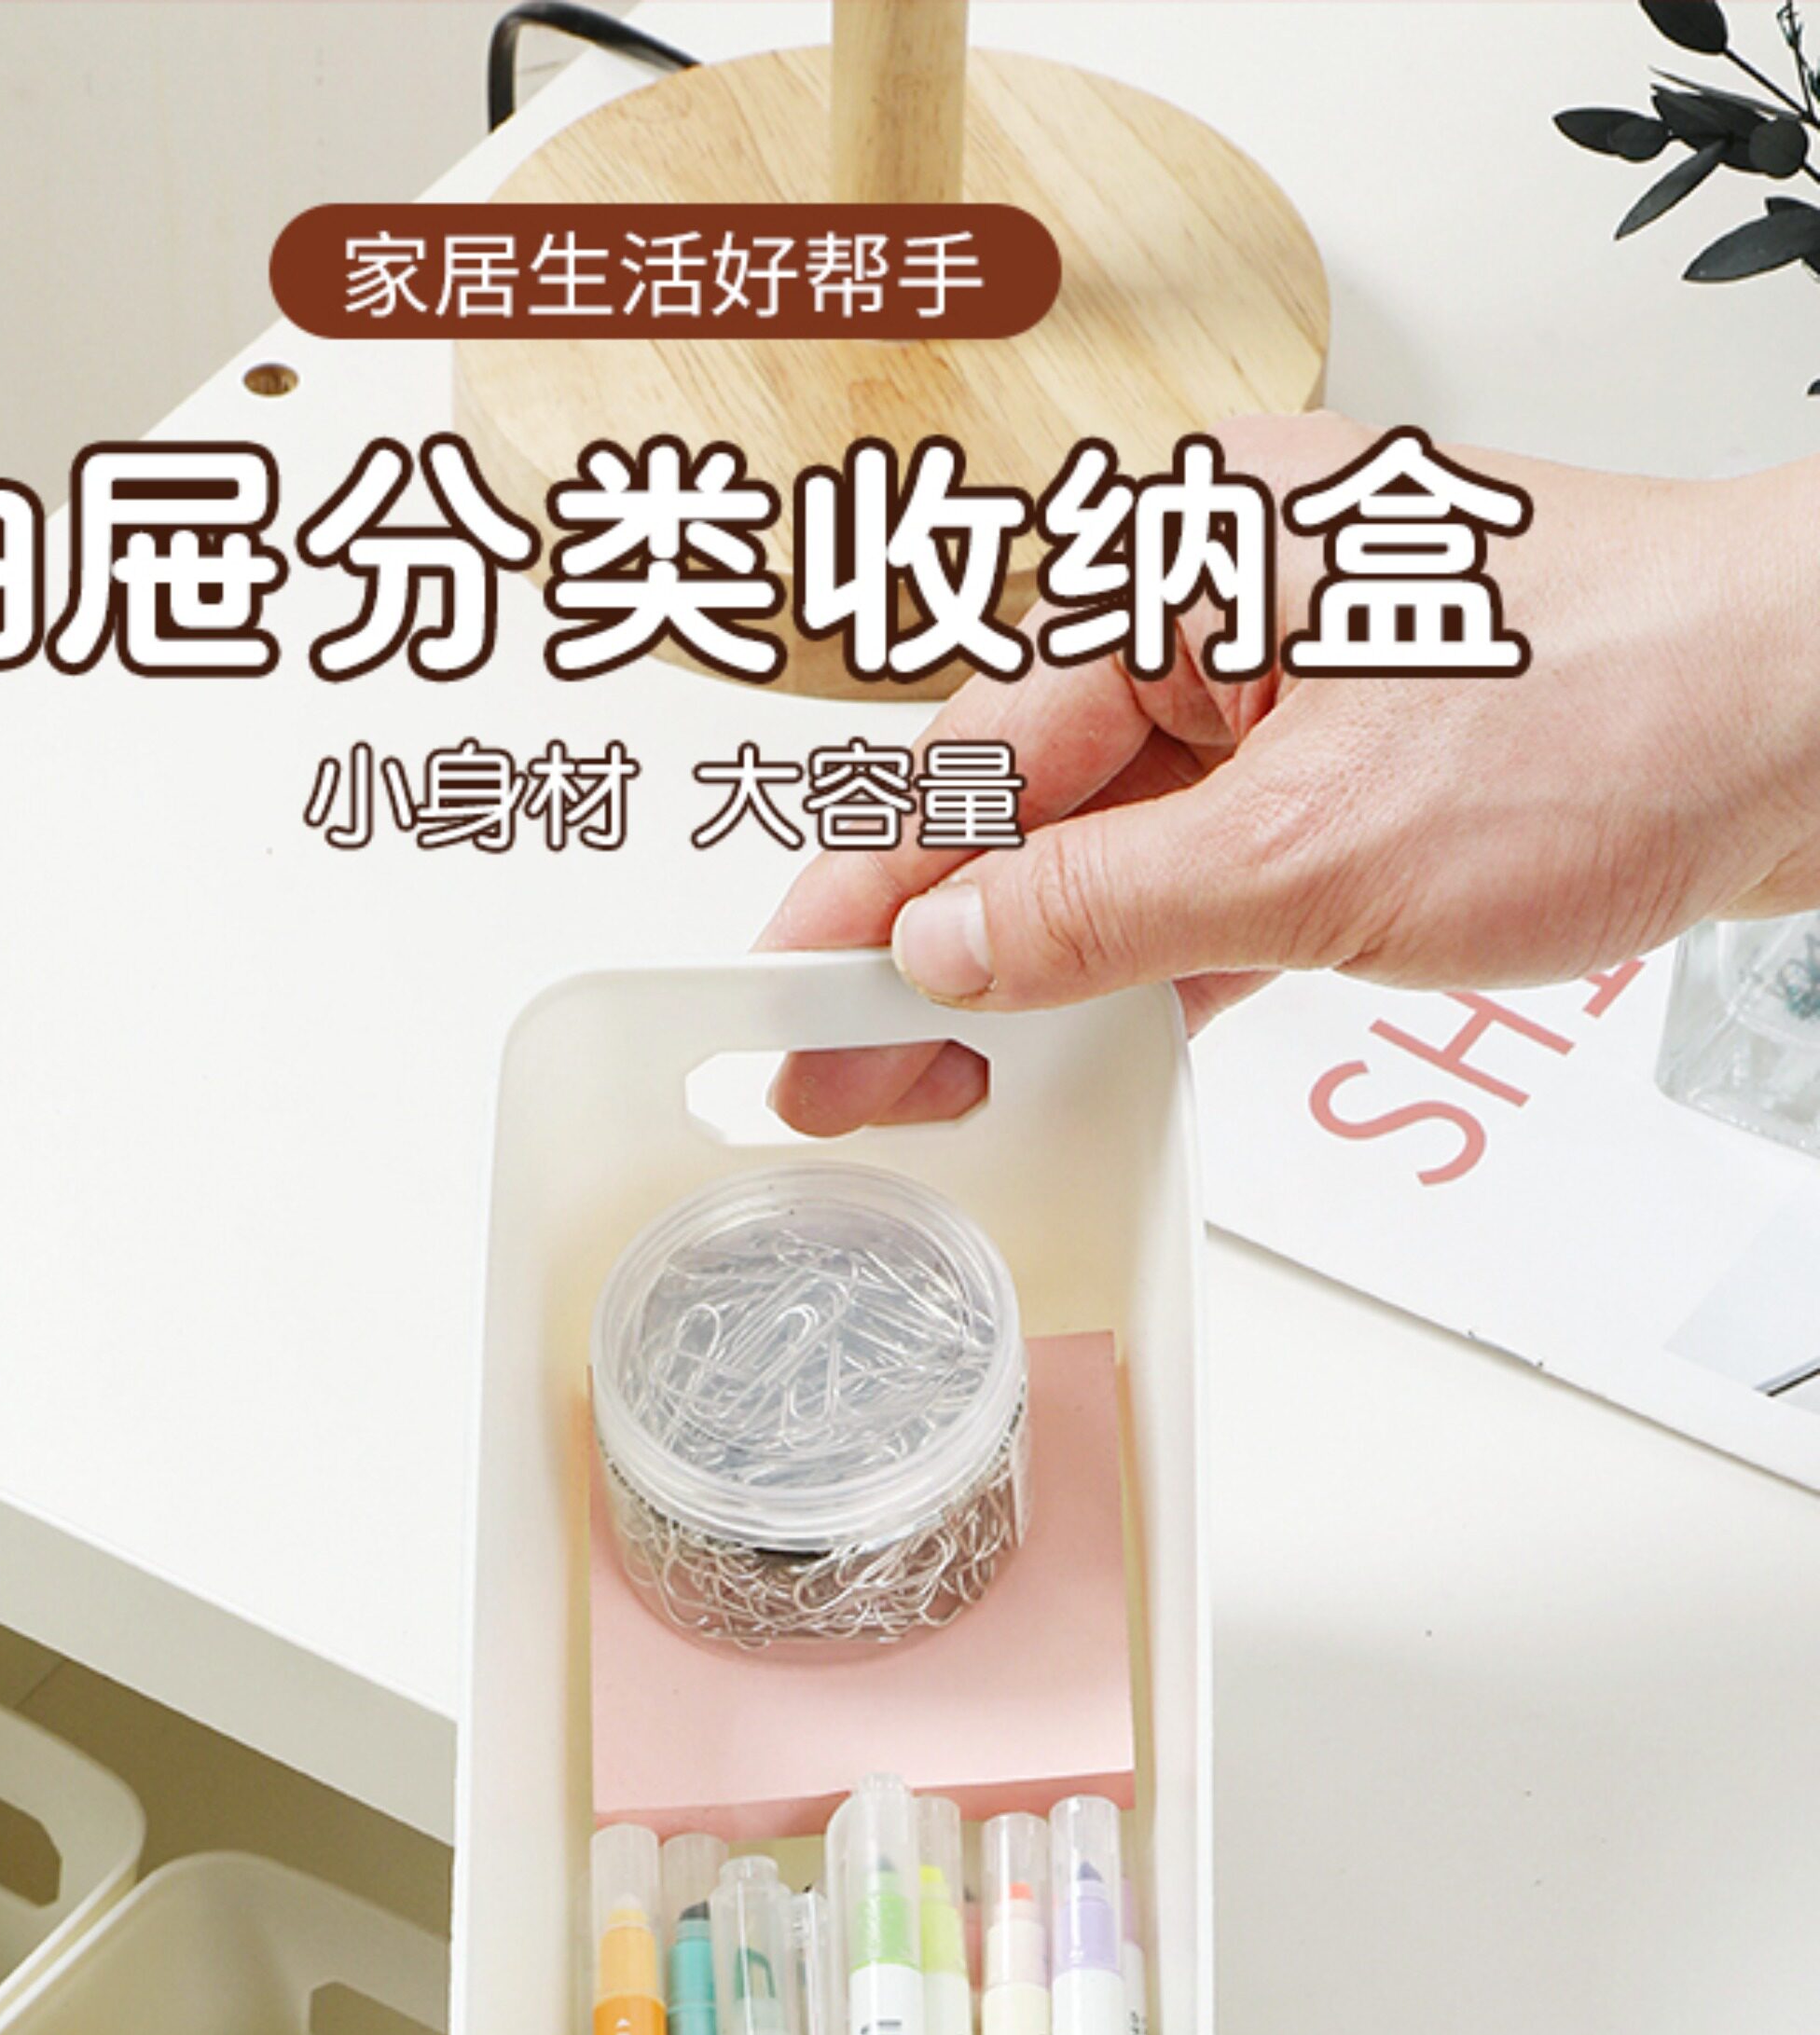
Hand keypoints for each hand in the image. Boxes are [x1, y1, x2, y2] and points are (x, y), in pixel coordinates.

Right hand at [762, 418, 1819, 1138]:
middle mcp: (1233, 610)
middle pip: (1028, 802)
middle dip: (930, 949)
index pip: (975, 751)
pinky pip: (1214, 884)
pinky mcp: (1365, 779)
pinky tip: (1084, 1058)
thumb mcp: (1317, 852)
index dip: (867, 890)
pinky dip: (1152, 971)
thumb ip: (1105, 909)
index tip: (789, 994)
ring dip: (1033, 975)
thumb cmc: (1626, 714)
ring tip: (936, 1092)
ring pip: (1116, 855)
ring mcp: (1301, 697)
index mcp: (1193, 562)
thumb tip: (951, 949)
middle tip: (842, 1079)